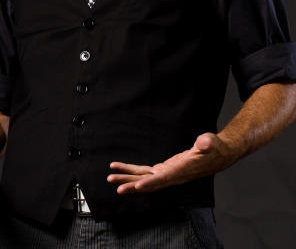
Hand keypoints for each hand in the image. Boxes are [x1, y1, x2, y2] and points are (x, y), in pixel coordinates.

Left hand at [107, 133, 230, 193]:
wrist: (218, 155)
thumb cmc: (214, 147)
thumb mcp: (212, 142)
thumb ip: (207, 142)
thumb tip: (205, 141)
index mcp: (182, 171)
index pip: (164, 179)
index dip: (150, 183)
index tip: (137, 187)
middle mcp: (173, 176)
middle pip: (150, 183)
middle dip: (132, 184)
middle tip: (115, 184)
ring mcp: (168, 174)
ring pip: (144, 179)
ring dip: (128, 178)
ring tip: (111, 176)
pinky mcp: (165, 169)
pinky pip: (146, 172)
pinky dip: (133, 171)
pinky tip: (121, 169)